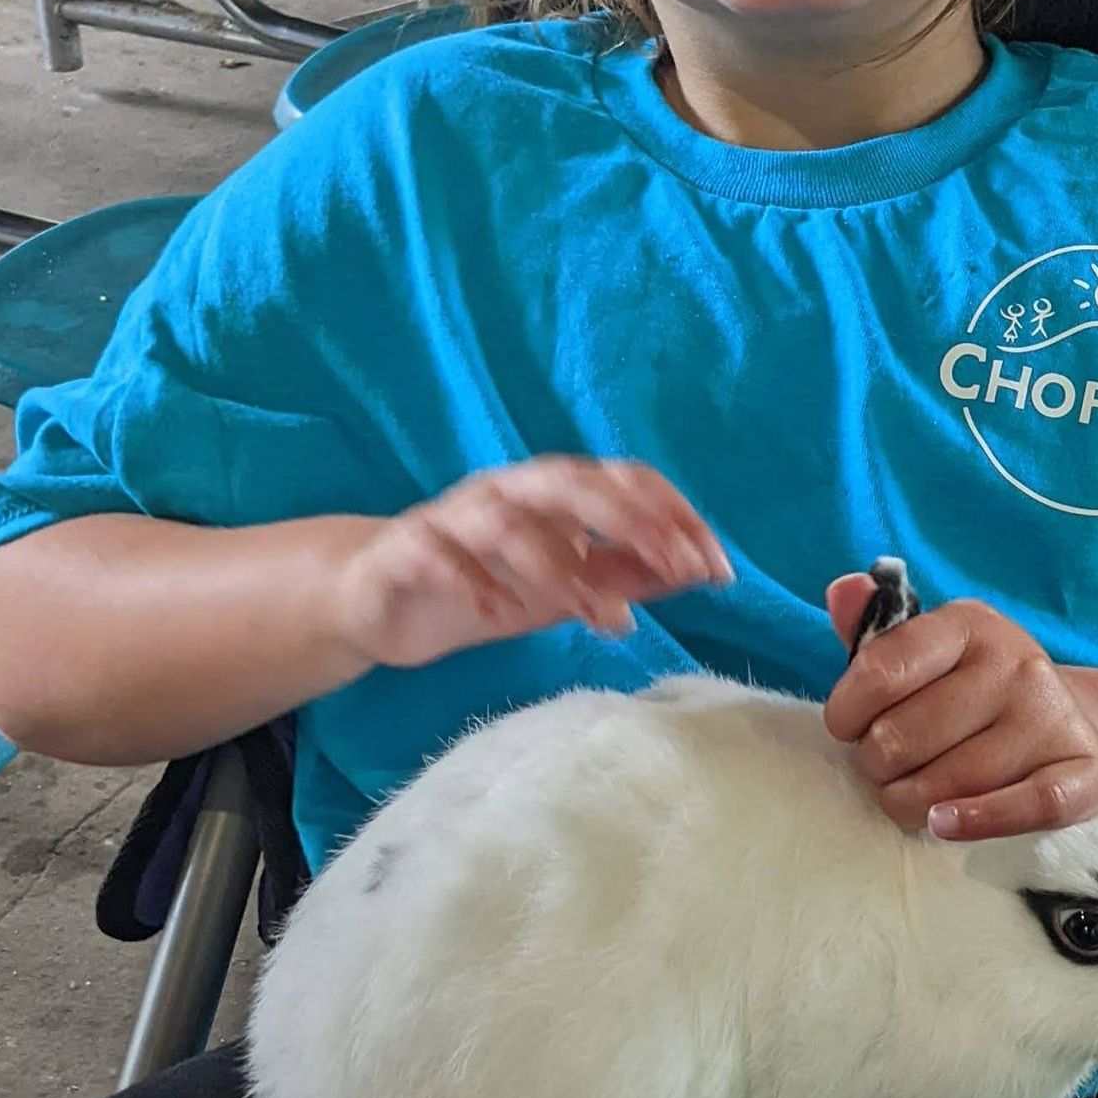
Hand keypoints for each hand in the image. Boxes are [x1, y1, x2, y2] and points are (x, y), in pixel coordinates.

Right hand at [332, 456, 732, 669]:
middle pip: (574, 483)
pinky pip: (440, 554)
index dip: (675, 516)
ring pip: (511, 521)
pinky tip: (499, 614)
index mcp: (558, 491)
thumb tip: (702, 569)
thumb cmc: (488, 585)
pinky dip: (474, 580)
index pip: (627, 481)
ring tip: (606, 617)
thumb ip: (629, 574)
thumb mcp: (569, 586)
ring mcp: (457, 516)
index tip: (717, 568)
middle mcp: (511, 490)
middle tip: (677, 568)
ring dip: (563, 567)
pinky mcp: (408, 548)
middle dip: (632, 521)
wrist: (379, 601)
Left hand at [821, 577, 1097, 840]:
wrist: (1078, 729)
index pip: (883, 668)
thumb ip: (877, 631)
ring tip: (906, 796)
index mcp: (969, 624)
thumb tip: (842, 590)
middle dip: (877, 763)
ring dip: (910, 801)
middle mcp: (1015, 662)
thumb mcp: (931, 653)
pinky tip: (943, 824)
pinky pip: (1024, 806)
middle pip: (905, 735)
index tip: (845, 728)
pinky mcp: (1083, 771)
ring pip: (950, 779)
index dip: (847, 709)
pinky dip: (976, 821)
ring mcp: (1050, 716)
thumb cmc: (978, 694)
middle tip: (883, 768)